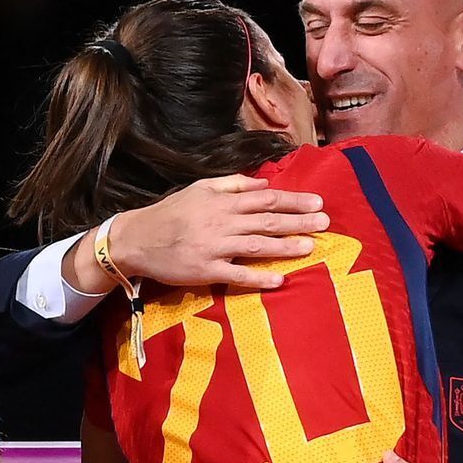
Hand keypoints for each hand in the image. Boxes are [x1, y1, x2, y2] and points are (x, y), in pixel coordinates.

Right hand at [102, 175, 327, 289]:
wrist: (137, 239)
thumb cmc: (170, 213)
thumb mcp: (199, 188)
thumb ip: (232, 184)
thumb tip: (263, 182)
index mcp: (222, 201)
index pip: (266, 198)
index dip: (294, 200)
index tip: (318, 202)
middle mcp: (222, 222)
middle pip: (268, 220)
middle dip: (299, 221)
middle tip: (325, 223)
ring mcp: (215, 248)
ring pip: (257, 245)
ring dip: (286, 246)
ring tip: (310, 247)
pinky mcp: (206, 271)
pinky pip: (236, 275)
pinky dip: (258, 277)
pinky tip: (279, 280)